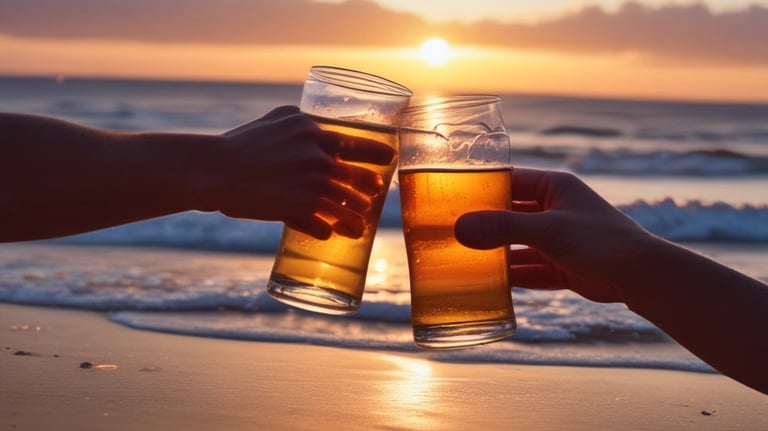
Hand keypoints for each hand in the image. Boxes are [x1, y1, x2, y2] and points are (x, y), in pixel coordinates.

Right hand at [214, 106, 394, 239]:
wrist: (213, 169)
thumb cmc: (240, 144)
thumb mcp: (276, 120)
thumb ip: (302, 124)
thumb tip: (320, 128)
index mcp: (314, 131)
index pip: (358, 143)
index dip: (378, 154)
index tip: (389, 159)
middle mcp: (319, 156)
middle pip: (359, 177)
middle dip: (370, 188)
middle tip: (376, 193)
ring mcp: (313, 182)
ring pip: (348, 205)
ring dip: (356, 217)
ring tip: (359, 225)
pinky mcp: (302, 207)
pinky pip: (326, 224)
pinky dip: (331, 231)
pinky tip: (333, 236)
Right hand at [454, 168, 653, 302]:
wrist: (642, 276)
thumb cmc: (600, 241)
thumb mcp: (547, 230)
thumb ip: (503, 228)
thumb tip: (459, 229)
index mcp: (553, 187)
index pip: (508, 180)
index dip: (480, 187)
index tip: (450, 196)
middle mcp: (554, 209)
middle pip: (509, 214)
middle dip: (483, 224)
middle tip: (449, 231)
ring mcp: (558, 239)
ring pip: (517, 244)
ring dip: (495, 253)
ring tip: (461, 260)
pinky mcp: (562, 266)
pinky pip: (528, 269)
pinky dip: (511, 277)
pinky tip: (488, 284)